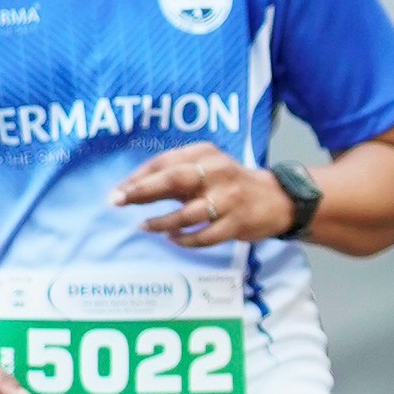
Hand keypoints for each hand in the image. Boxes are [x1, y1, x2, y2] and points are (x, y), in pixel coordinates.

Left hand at [113, 143, 296, 248]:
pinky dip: (184, 240)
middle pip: (173, 179)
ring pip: (187, 213)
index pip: (164, 161)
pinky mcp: (236, 223)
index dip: (138, 176)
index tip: (118, 190)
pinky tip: (173, 239)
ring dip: (162, 222)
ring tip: (145, 226)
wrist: (276, 200)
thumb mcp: (205, 170)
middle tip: (118, 202)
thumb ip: (175, 176)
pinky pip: (204, 236)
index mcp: (206, 153)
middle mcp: (217, 171)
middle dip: (142, 191)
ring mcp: (228, 198)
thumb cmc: (229, 184)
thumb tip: (131, 189)